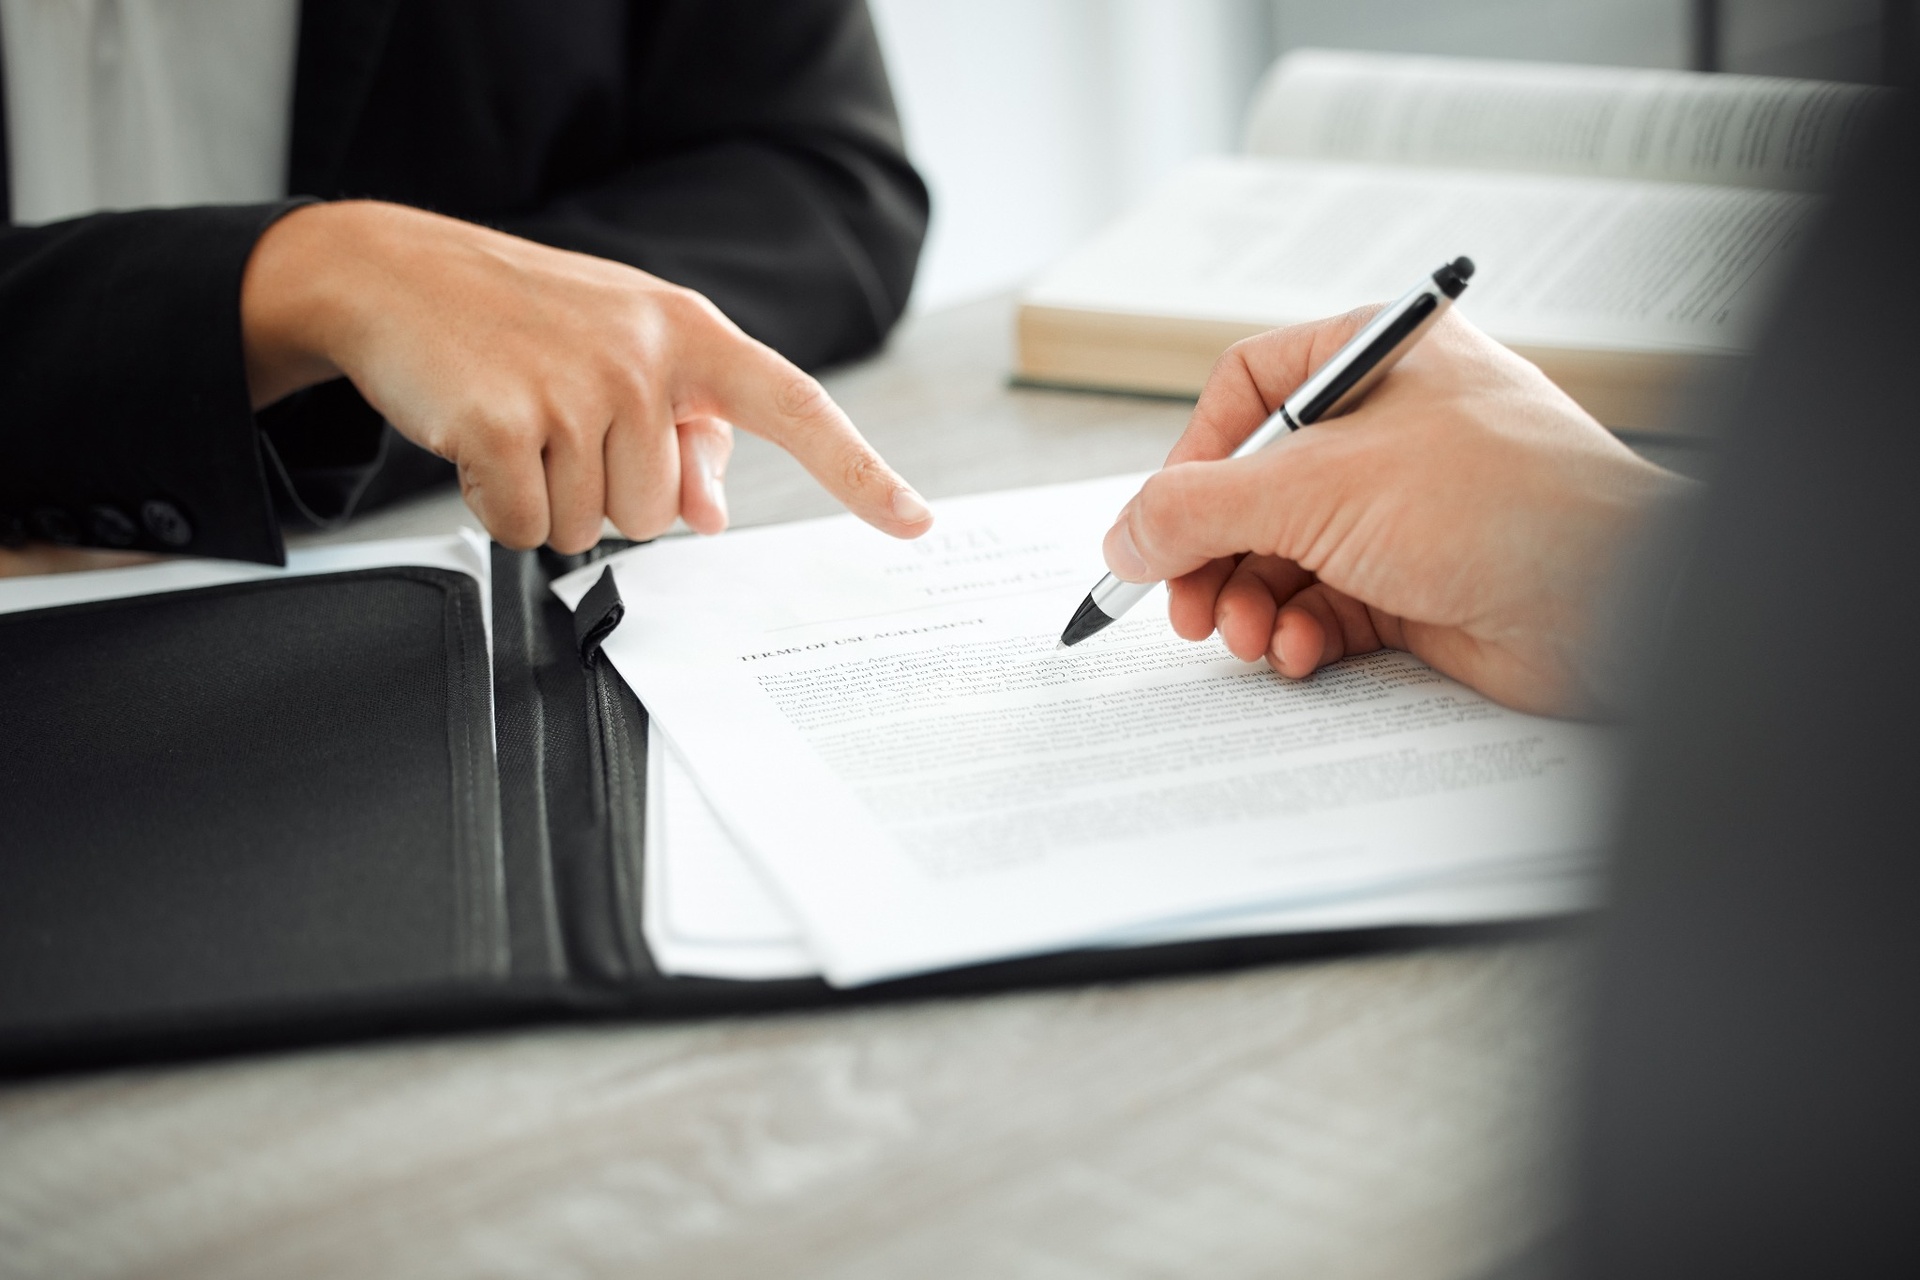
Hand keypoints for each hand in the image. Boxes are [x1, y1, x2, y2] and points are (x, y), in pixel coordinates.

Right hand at [240, 201, 932, 551]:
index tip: (916, 521)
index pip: (795, 406)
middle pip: (660, 513)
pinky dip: (497, 508)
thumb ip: (683, 431)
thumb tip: (712, 512)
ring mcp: (576, 387)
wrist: (391, 272)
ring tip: (517, 425)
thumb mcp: (618, 352)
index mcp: (688, 333)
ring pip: (596, 530)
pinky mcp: (504, 422)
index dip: (860, 471)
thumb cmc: (518, 316)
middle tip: (558, 429)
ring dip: (550, 500)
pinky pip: (528, 531)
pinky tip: (478, 444)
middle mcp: (645, 356)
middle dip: (607, 494)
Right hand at [1102, 308, 1685, 714]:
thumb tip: (1122, 536)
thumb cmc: (1499, 502)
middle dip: (1213, 556)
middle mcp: (1389, 430)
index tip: (1159, 526)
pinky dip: (1301, 635)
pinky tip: (1303, 654)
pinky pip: (1327, 607)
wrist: (1621, 600)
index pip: (1246, 393)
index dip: (1193, 461)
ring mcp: (1405, 511)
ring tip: (1249, 639)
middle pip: (1253, 490)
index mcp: (1374, 361)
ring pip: (1283, 557)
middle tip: (1187, 611)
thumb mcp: (1315, 489)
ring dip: (1251, 604)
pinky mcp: (1420, 586)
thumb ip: (1197, 509)